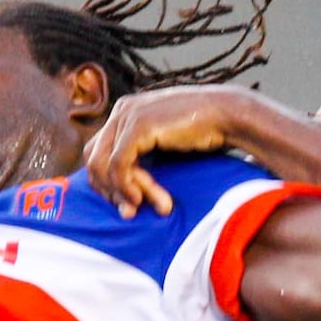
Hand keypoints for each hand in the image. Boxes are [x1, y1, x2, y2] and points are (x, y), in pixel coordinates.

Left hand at [84, 84, 253, 217]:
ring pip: (102, 163)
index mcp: (126, 111)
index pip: (96, 150)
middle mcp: (122, 109)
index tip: (124, 203)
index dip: (105, 181)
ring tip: (138, 208)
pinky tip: (140, 199)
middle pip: (92, 156)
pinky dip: (126, 187)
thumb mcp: (163, 142)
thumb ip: (141, 153)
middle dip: (106, 188)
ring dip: (119, 191)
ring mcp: (128, 115)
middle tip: (126, 211)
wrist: (228, 115)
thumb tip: (121, 186)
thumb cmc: (203, 132)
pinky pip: (118, 165)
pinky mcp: (139, 127)